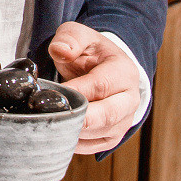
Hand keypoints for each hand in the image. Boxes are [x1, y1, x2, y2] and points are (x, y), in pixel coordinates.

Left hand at [48, 22, 140, 153]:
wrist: (104, 69)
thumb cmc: (90, 52)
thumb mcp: (80, 34)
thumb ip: (69, 38)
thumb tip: (60, 50)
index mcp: (123, 71)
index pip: (101, 85)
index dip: (77, 91)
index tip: (54, 94)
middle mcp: (130, 99)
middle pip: (108, 116)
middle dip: (79, 119)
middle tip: (52, 119)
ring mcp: (124, 121)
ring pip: (100, 134)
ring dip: (75, 131)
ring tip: (50, 123)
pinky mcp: (113, 136)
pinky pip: (95, 146)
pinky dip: (75, 142)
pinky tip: (58, 132)